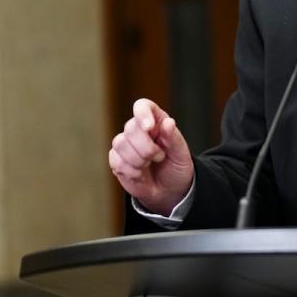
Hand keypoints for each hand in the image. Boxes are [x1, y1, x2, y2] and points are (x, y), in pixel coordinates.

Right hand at [108, 98, 193, 215]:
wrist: (168, 191)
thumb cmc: (176, 167)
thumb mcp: (181, 154)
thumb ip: (174, 138)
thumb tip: (168, 122)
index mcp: (156, 121)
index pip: (143, 106)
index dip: (143, 114)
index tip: (149, 127)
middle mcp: (138, 130)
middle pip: (130, 128)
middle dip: (146, 147)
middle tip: (159, 157)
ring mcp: (125, 144)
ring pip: (120, 143)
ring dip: (138, 160)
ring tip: (149, 165)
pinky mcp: (116, 159)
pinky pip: (116, 160)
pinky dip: (130, 170)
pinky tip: (140, 174)